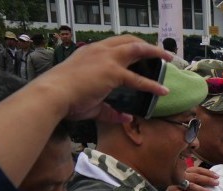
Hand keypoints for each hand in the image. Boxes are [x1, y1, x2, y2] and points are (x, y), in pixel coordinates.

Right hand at [42, 35, 170, 121]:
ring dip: (155, 53)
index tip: (142, 51)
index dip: (131, 46)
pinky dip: (152, 85)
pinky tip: (163, 91)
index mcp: (90, 52)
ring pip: (137, 49)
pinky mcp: (112, 72)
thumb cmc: (66, 98)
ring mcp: (106, 59)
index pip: (115, 43)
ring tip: (169, 59)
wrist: (53, 95)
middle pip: (129, 40)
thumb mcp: (90, 102)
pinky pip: (138, 79)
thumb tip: (127, 118)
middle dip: (147, 45)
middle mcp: (99, 51)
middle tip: (161, 53)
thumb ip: (110, 111)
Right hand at [163, 167, 217, 190]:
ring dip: (201, 189)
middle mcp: (180, 177)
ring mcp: (175, 184)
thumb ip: (199, 183)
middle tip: (216, 183)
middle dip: (207, 179)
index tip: (217, 176)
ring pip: (189, 185)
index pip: (197, 170)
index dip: (207, 172)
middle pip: (195, 176)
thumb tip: (213, 182)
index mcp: (185, 173)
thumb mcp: (191, 188)